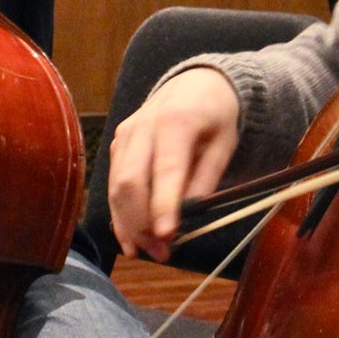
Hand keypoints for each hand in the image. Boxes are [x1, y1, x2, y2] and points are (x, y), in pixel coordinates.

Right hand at [107, 67, 240, 260]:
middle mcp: (143, 127)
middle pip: (131, 182)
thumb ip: (206, 178)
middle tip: (162, 253)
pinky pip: (113, 184)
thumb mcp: (225, 144)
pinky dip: (121, 215)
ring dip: (129, 225)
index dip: (163, 205)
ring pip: (116, 187)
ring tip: (148, 252)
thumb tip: (187, 216)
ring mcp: (125, 135)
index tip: (167, 236)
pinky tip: (131, 239)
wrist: (195, 84)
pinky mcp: (117, 145)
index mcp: (176, 122)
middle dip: (142, 223)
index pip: (165, 169)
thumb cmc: (216, 116)